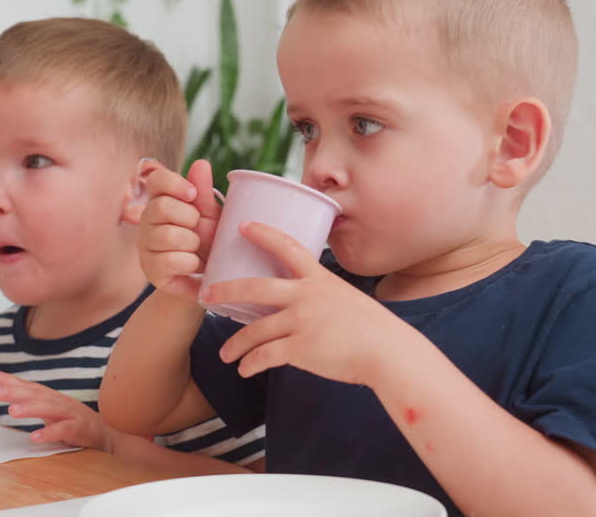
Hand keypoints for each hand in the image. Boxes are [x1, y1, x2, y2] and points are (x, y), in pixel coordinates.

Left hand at [0, 370, 115, 449]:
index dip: (8, 379)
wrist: (105, 433)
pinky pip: (63, 431)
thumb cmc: (73, 421)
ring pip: (48, 409)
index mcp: (49, 396)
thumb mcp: (50, 410)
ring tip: (12, 411)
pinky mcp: (78, 429)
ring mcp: (69, 414)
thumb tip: (9, 399)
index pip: (26, 385)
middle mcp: (58, 401)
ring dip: (30, 409)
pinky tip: (35, 436)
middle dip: (13, 391)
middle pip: (34, 394)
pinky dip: (49, 432)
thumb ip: (33, 404)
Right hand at [137, 159, 222, 300]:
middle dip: (189, 217)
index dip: (174, 184)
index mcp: (161, 200)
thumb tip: (201, 163)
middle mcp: (146, 219)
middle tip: (197, 228)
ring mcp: (145, 245)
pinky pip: (170, 260)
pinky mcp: (150, 269)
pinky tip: (193, 264)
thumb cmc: (208, 240)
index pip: (155, 180)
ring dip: (191, 242)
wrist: (208, 277)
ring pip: (167, 235)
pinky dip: (190, 262)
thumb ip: (203, 191)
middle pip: (161, 207)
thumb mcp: (209, 214)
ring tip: (196, 248)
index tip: (192, 195)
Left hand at [201, 221, 416, 385]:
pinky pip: (265, 356)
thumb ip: (319, 296)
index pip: (286, 246)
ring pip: (254, 330)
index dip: (263, 234)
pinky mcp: (301, 348)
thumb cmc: (370, 328)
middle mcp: (306, 296)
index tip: (242, 226)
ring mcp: (302, 322)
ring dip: (235, 345)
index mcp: (318, 278)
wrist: (388, 352)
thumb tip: (298, 303)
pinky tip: (245, 370)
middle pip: (255, 287)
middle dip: (226, 290)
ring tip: (226, 355)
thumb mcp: (344, 298)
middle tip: (208, 294)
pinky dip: (250, 364)